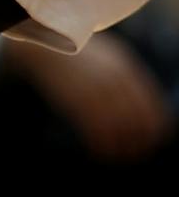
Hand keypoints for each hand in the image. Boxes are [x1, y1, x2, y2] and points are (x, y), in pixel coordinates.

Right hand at [15, 33, 173, 162]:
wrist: (43, 40)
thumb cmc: (76, 49)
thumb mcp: (109, 55)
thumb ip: (127, 77)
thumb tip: (143, 101)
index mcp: (125, 69)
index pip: (151, 107)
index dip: (154, 128)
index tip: (151, 139)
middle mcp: (114, 81)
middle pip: (137, 121)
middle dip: (140, 142)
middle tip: (136, 152)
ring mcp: (95, 90)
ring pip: (119, 129)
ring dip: (122, 148)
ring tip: (118, 156)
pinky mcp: (75, 99)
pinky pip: (96, 130)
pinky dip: (101, 145)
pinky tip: (100, 152)